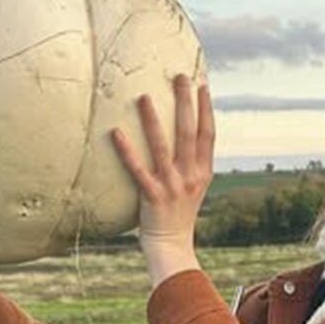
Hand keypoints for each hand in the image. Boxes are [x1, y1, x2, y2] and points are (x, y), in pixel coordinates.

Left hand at [112, 74, 214, 287]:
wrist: (171, 247)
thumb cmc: (178, 214)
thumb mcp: (193, 187)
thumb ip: (192, 164)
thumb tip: (184, 137)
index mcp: (203, 172)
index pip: (208, 134)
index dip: (206, 109)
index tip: (202, 85)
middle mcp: (190, 176)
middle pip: (189, 132)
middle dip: (185, 103)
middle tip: (179, 76)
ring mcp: (172, 186)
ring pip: (162, 146)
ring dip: (153, 120)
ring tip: (143, 96)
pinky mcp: (152, 196)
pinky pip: (137, 169)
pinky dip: (127, 150)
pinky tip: (115, 132)